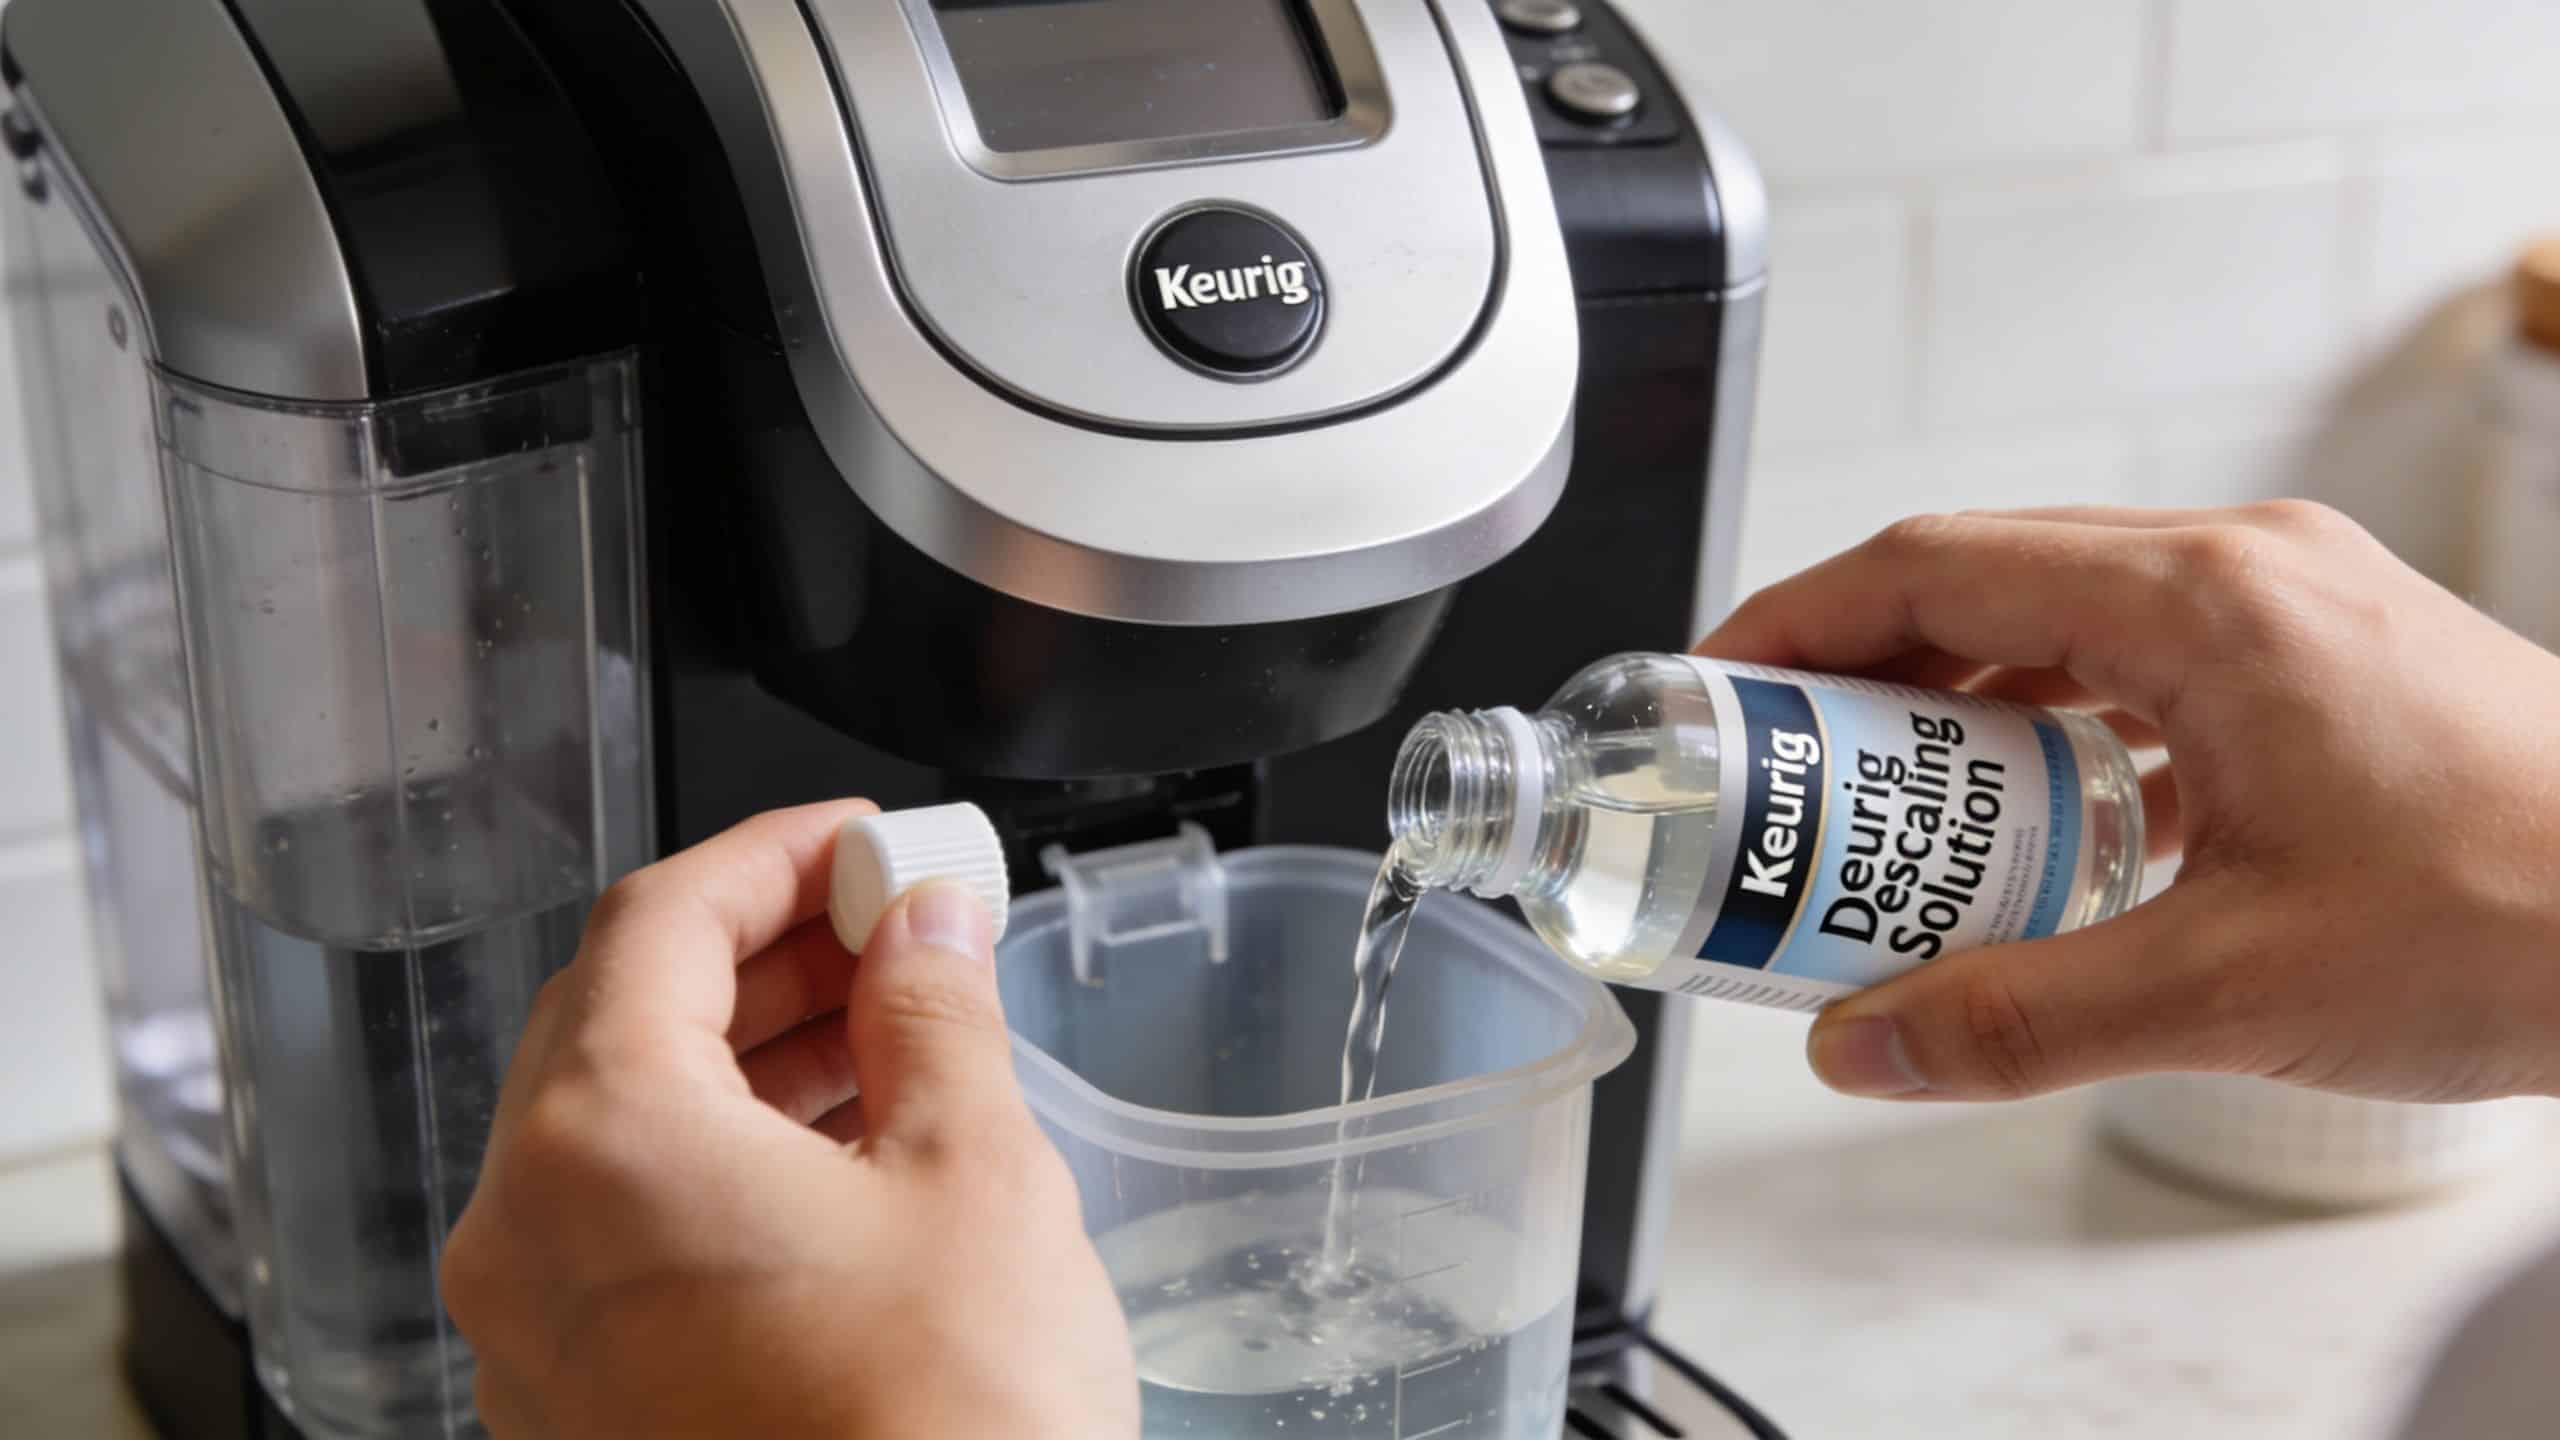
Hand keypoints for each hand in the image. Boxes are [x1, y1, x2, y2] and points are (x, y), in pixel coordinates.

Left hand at [442, 801, 1137, 1437]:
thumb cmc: (945, 1439)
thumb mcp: (974, 1174)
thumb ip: (933, 1012)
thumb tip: (924, 926)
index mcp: (602, 1143)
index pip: (660, 921)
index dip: (778, 856)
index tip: (864, 841)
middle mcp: (528, 1235)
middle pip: (622, 1018)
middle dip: (764, 953)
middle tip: (890, 921)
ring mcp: (538, 1339)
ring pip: (620, 1131)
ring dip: (745, 1057)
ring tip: (887, 1030)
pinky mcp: (580, 1413)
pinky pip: (623, 1235)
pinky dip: (719, 1165)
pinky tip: (837, 1158)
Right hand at [1700, 502, 2559, 1103]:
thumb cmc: (2526, 916)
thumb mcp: (2233, 985)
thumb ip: (2020, 1017)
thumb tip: (1864, 1046)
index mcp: (2203, 600)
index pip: (1934, 563)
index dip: (1799, 620)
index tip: (1720, 683)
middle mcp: (2245, 569)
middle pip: (1988, 577)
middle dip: (1863, 669)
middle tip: (1782, 769)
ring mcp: (2297, 604)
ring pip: (2067, 617)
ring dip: (1963, 702)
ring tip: (1887, 811)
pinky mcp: (2333, 660)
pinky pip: (2146, 660)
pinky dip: (2061, 726)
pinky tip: (2042, 828)